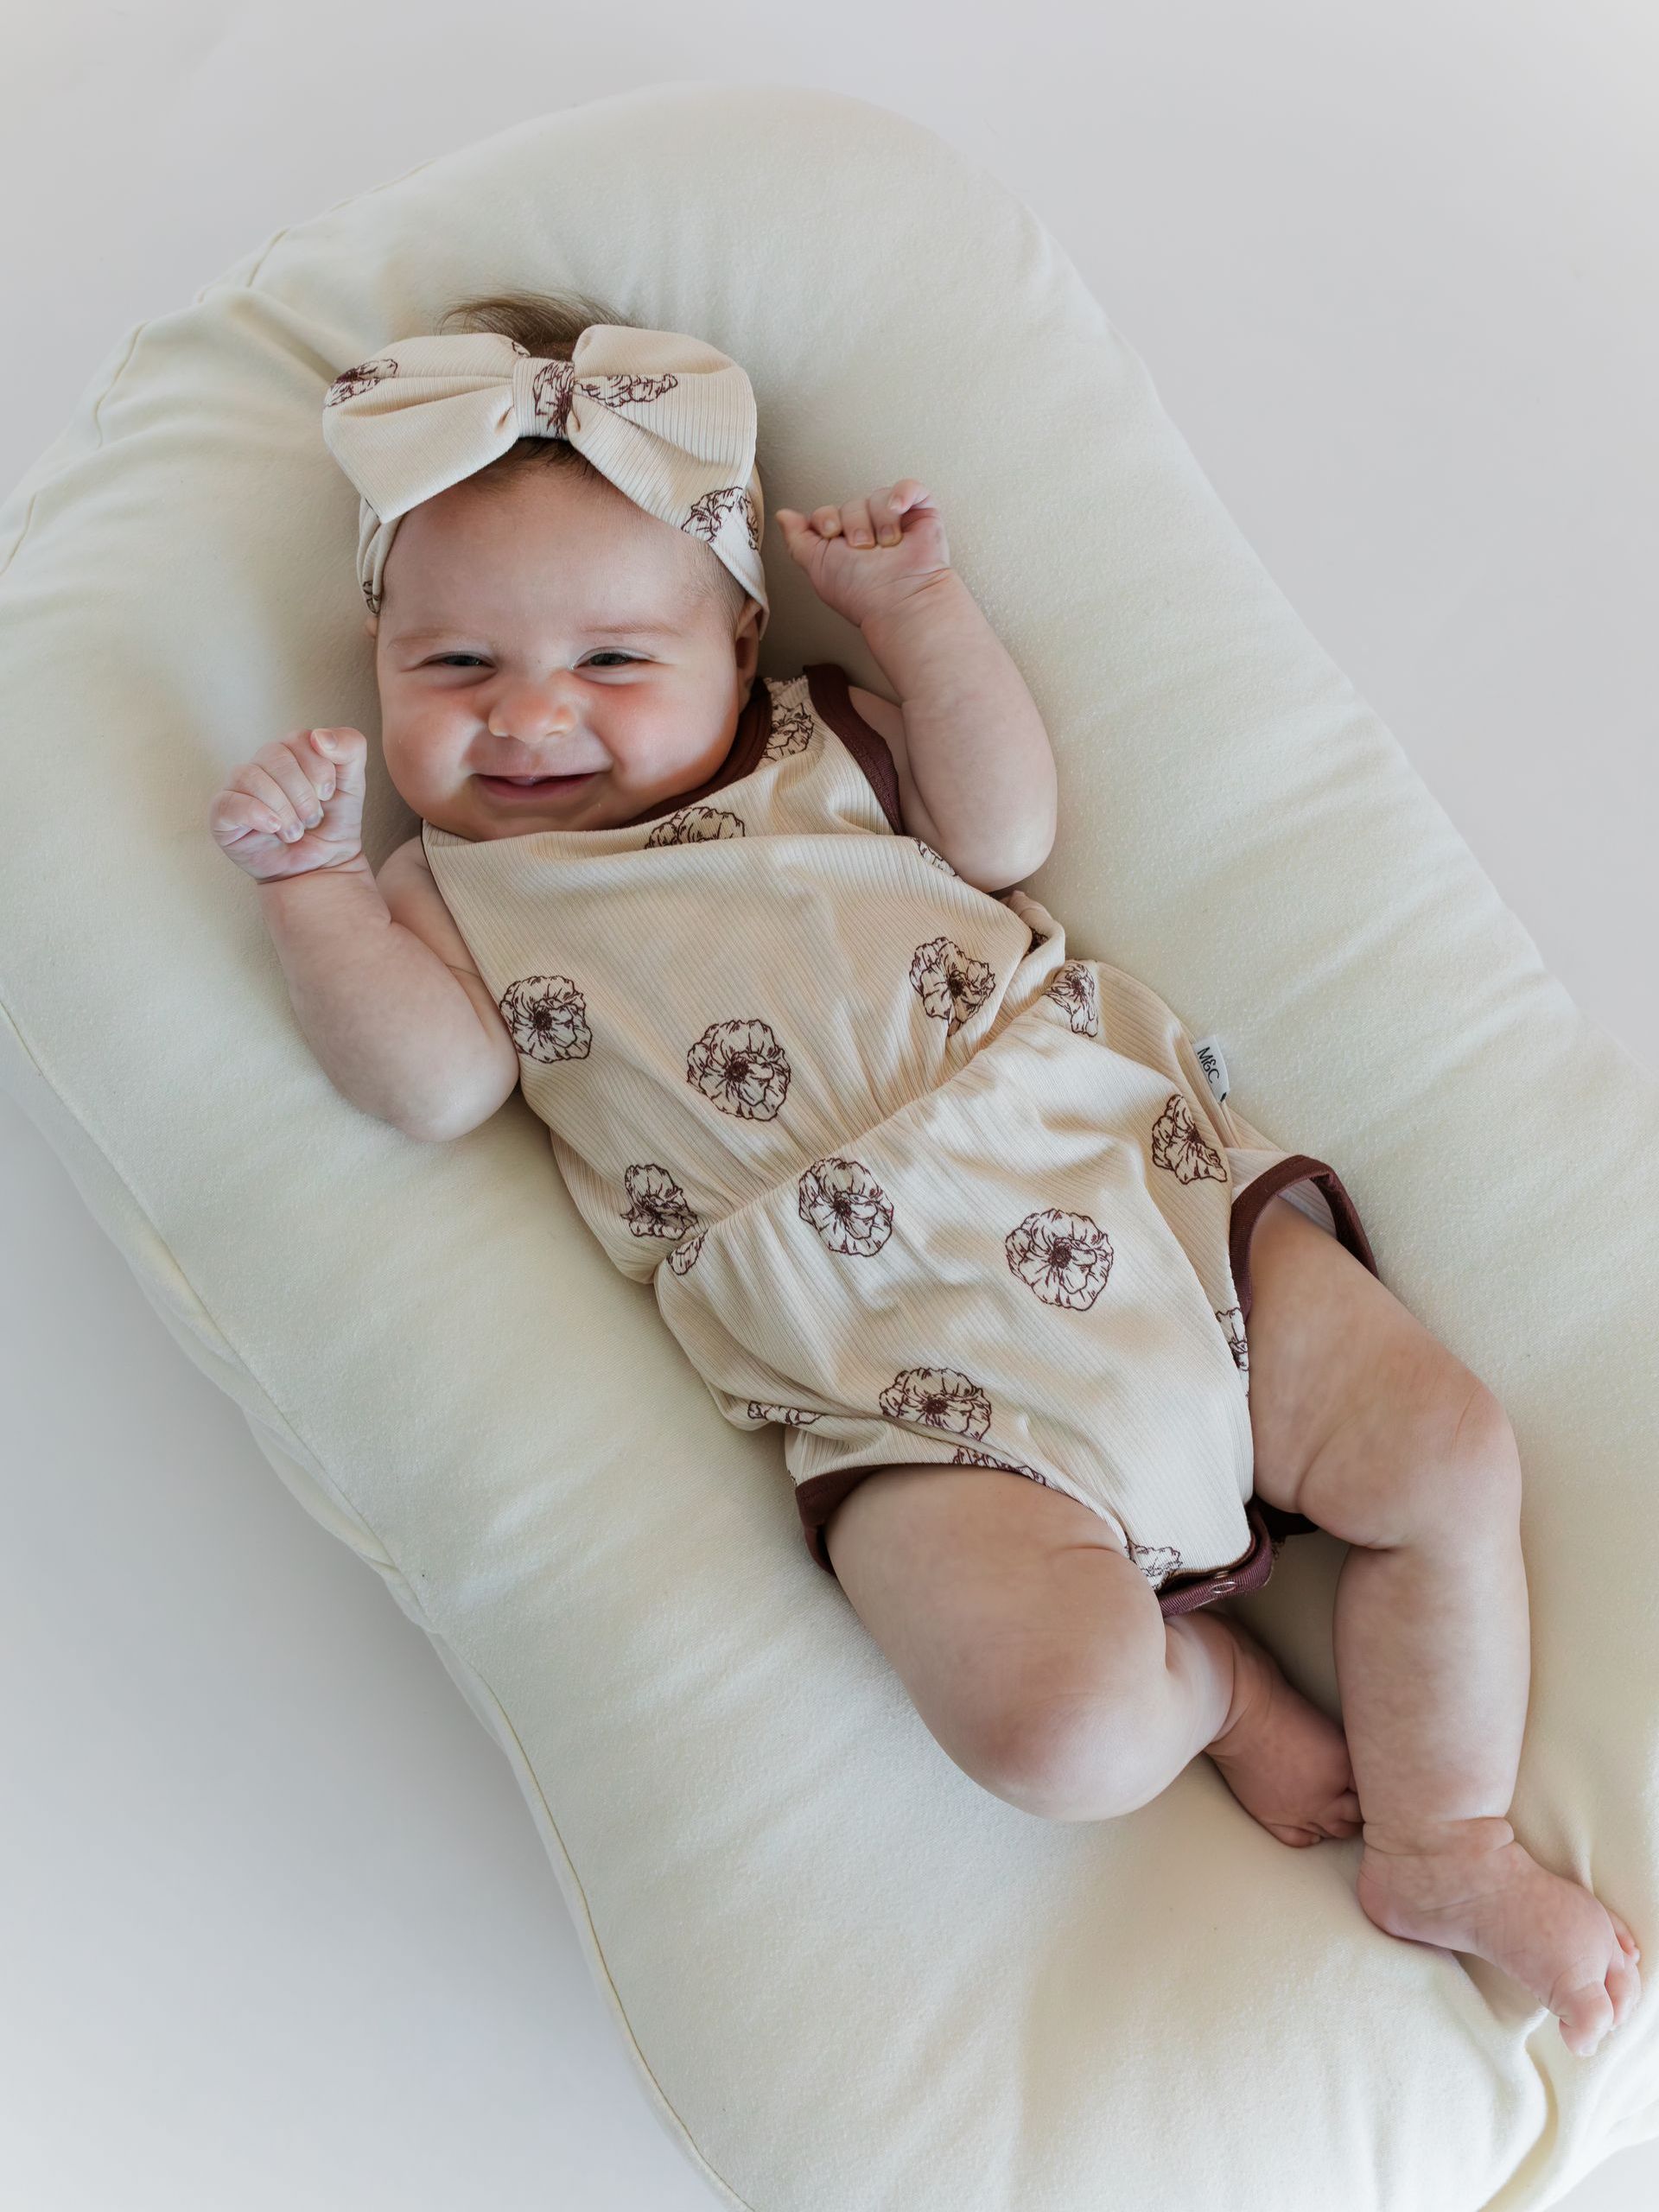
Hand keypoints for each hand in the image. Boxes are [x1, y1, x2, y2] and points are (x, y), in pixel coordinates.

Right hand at [207, 727, 368, 882]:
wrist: (321, 869)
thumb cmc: (333, 824)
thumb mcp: (354, 783)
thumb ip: (351, 747)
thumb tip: (320, 736)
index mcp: (290, 752)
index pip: (299, 739)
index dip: (318, 769)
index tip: (328, 795)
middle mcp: (261, 765)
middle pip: (275, 755)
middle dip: (303, 793)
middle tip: (312, 819)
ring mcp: (238, 788)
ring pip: (252, 776)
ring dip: (284, 809)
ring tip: (296, 832)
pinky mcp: (222, 815)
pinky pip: (229, 802)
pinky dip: (256, 814)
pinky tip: (274, 828)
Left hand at [773, 480, 950, 630]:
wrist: (900, 600)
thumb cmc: (862, 593)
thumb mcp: (817, 567)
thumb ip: (798, 540)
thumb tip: (784, 515)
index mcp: (844, 543)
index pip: (827, 513)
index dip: (827, 521)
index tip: (833, 538)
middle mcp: (869, 530)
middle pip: (851, 504)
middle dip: (855, 527)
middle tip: (865, 551)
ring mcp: (896, 521)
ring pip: (877, 496)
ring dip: (880, 522)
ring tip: (888, 547)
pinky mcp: (922, 514)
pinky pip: (910, 487)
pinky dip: (903, 494)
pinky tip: (898, 510)